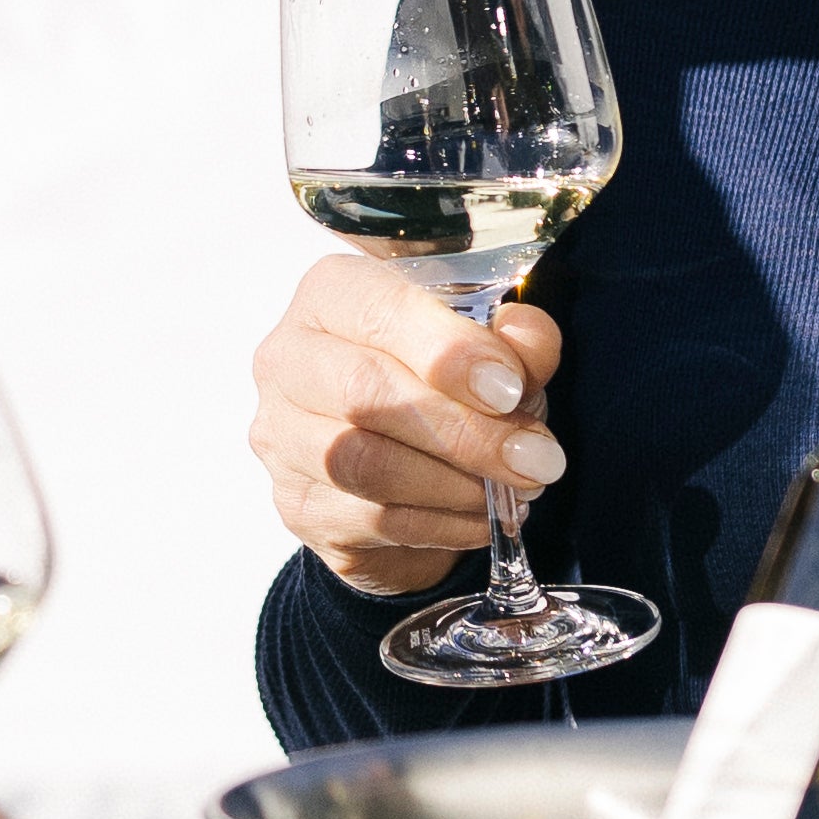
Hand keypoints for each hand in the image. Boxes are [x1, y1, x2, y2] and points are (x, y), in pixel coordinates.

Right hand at [245, 249, 563, 596]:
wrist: (395, 461)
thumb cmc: (439, 383)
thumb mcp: (491, 347)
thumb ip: (517, 340)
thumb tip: (528, 345)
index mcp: (331, 294)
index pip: (379, 312)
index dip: (449, 352)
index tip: (511, 389)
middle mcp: (288, 359)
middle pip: (365, 393)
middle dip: (465, 431)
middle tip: (536, 459)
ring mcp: (282, 437)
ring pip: (366, 465)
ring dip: (457, 484)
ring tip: (514, 489)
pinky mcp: (297, 505)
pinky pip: (373, 520)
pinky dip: (444, 524)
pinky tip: (481, 517)